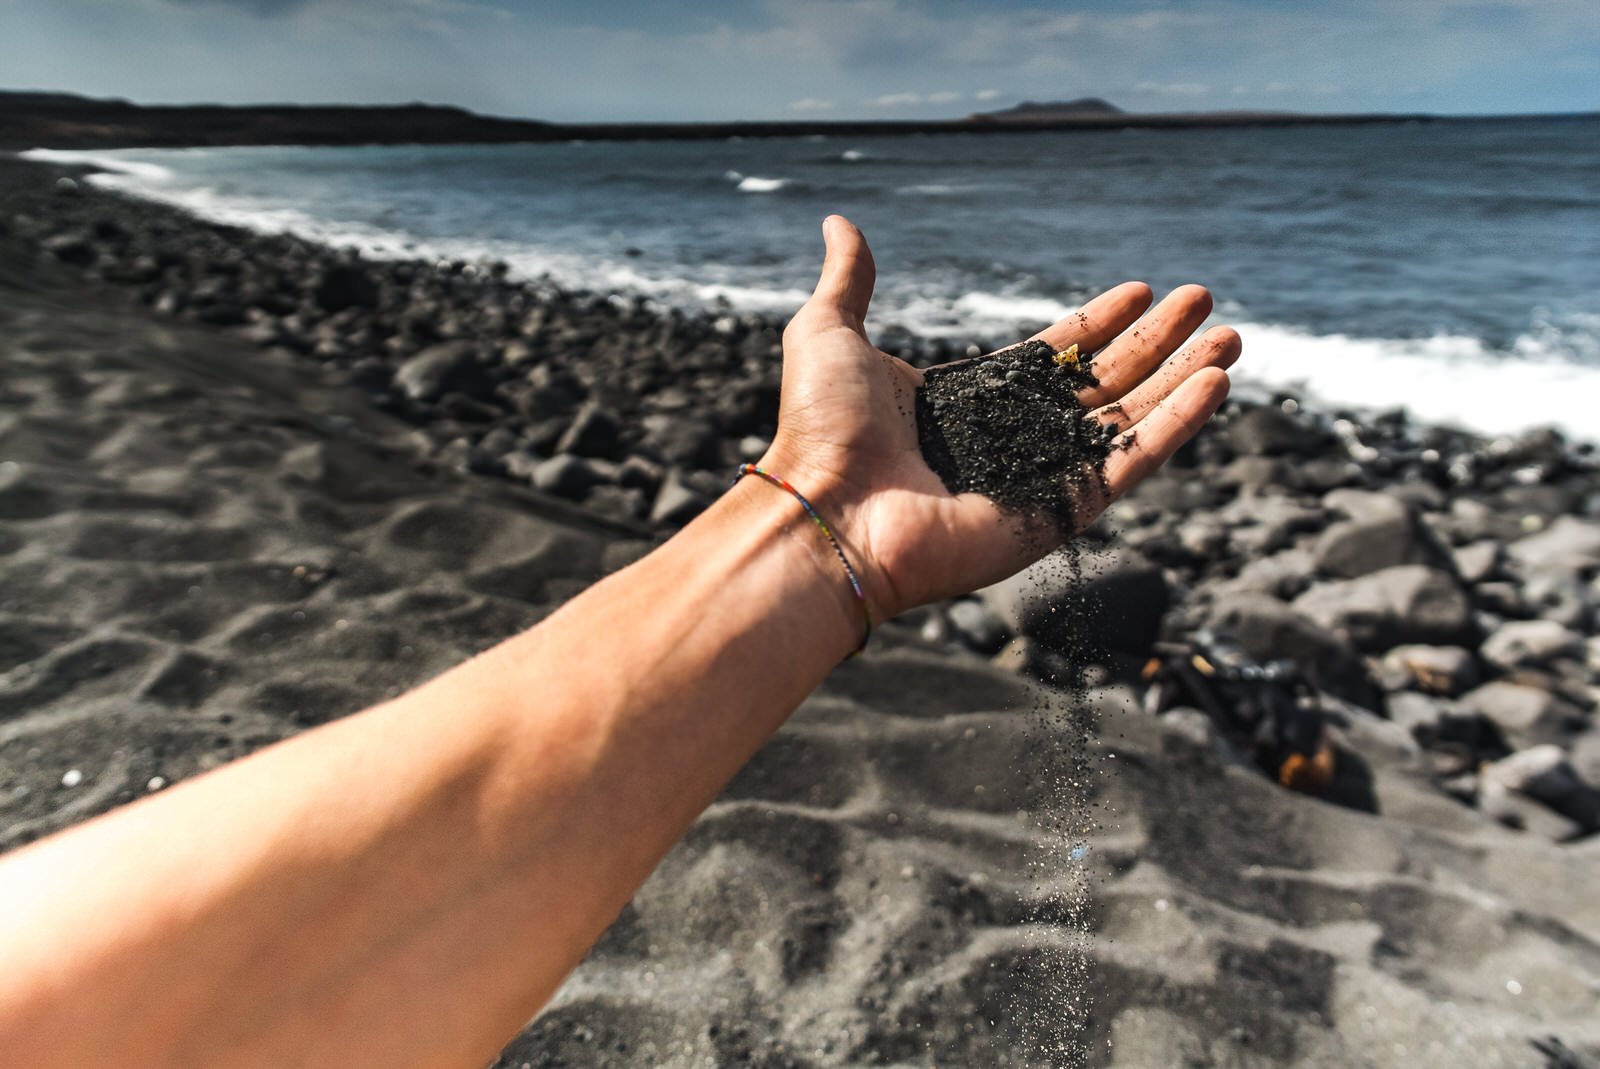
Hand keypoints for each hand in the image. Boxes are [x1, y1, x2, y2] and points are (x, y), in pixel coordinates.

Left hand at [760, 215, 1237, 621]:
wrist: (828, 509)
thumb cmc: (820, 428)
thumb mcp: (830, 334)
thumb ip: (848, 281)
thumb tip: (839, 221)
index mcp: (965, 403)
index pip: (1050, 358)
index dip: (1098, 324)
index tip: (1142, 291)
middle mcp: (1007, 441)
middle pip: (1102, 384)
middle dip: (1158, 344)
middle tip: (1207, 305)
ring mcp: (1037, 481)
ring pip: (1128, 422)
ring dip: (1182, 380)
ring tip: (1231, 340)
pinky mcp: (1059, 515)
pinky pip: (1130, 466)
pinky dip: (1176, 428)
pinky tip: (1215, 386)